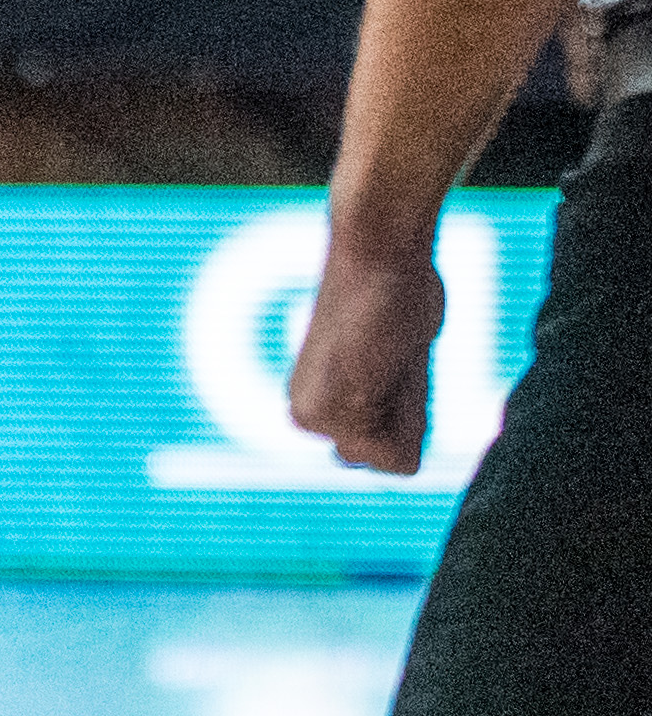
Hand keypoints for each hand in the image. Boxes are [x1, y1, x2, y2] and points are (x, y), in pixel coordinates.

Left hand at [287, 231, 444, 474]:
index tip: (398, 358)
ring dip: (410, 412)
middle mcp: (304, 419)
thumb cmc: (395, 294)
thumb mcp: (399, 359)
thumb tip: (395, 418)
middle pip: (385, 460)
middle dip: (408, 418)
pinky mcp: (324, 414)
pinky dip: (410, 415)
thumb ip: (390, 396)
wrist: (377, 254)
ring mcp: (311, 420)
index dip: (411, 410)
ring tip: (392, 358)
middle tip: (395, 358)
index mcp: (316, 405)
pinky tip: (389, 362)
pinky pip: (397, 457)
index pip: (382, 453)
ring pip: (395, 459)